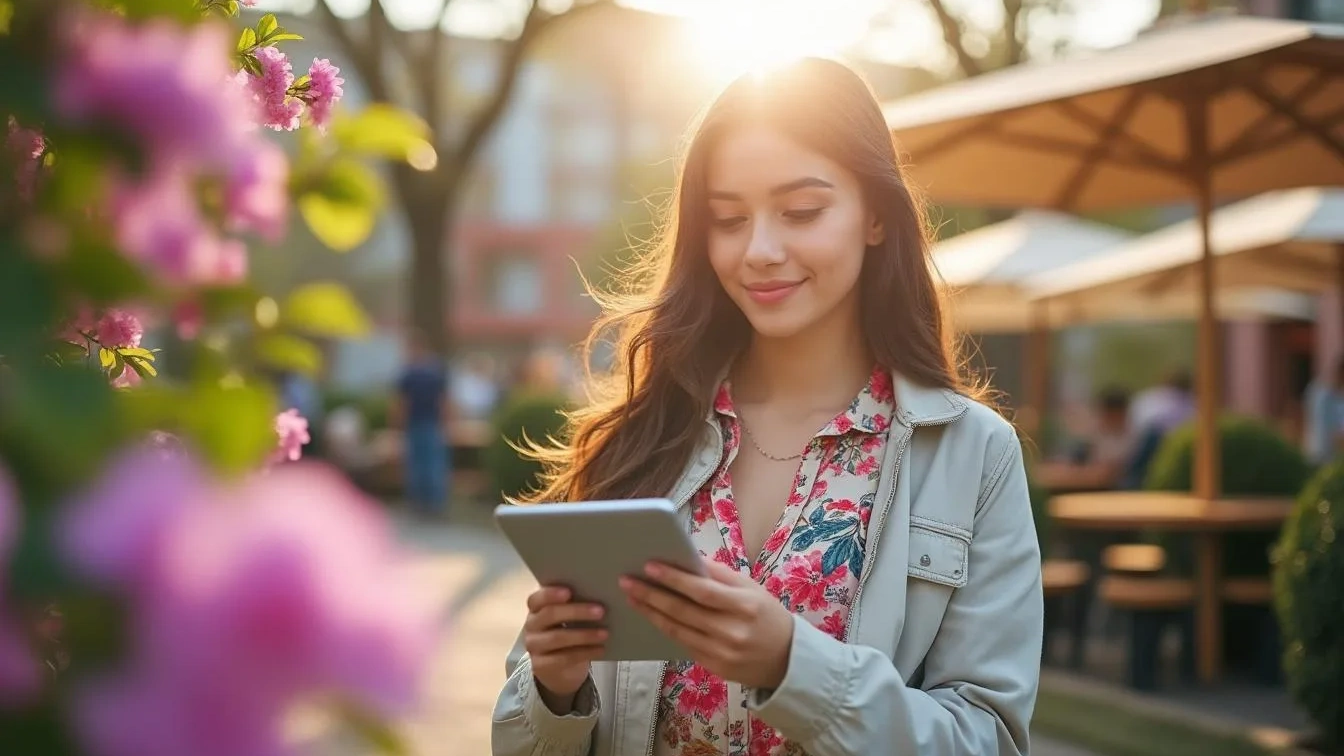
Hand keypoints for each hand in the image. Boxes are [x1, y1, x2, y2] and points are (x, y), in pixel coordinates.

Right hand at [522, 586, 606, 710]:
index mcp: (536, 607)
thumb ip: (576, 603)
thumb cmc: (568, 631)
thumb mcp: (569, 617)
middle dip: (576, 611)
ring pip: (557, 638)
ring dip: (583, 635)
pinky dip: (585, 652)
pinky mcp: (541, 665)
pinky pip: (564, 658)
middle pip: (549, 614)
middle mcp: (531, 625)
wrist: (560, 667)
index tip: (569, 592)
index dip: (550, 594)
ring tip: (604, 633)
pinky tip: (600, 649)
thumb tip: (601, 592)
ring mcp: (534, 646)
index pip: (536, 598)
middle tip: (600, 611)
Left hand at [620, 560, 793, 688]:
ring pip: (677, 630)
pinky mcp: (714, 668)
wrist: (788, 660)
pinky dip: (665, 628)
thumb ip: (720, 575)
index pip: (702, 591)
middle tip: (627, 581)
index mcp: (745, 606)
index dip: (674, 579)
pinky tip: (651, 616)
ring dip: (651, 612)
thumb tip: (687, 558)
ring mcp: (721, 653)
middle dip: (651, 594)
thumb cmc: (767, 616)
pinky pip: (683, 645)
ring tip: (632, 597)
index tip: (649, 566)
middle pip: (683, 611)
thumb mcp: (752, 589)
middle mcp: (731, 632)